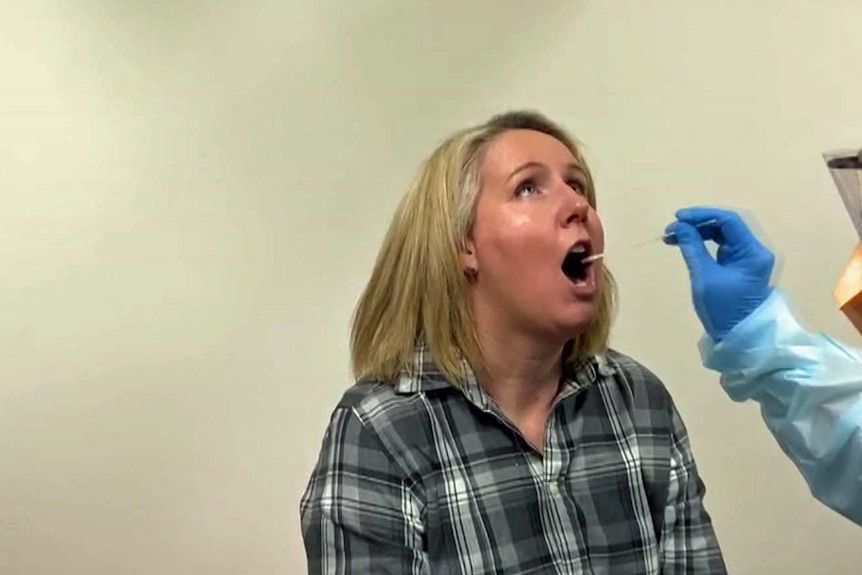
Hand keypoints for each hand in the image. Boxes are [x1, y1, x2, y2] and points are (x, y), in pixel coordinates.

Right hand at [664, 206, 774, 339]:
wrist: (739, 338)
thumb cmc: (723, 309)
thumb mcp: (704, 277)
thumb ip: (692, 247)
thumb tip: (679, 226)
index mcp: (752, 251)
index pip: (728, 220)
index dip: (702, 215)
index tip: (678, 218)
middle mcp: (754, 250)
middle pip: (725, 226)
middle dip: (697, 224)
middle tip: (672, 229)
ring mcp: (746, 259)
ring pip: (721, 235)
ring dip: (697, 233)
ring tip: (672, 237)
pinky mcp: (738, 267)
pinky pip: (720, 247)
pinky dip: (702, 244)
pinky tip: (684, 245)